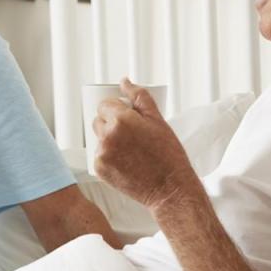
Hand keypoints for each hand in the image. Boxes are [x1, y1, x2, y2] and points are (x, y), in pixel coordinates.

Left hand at [93, 78, 197, 211]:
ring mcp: (102, 153)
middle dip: (111, 122)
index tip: (127, 117)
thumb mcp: (157, 119)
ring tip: (131, 149)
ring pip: (99, 138)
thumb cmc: (168, 155)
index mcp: (121, 119)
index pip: (105, 104)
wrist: (170, 189)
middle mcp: (108, 135)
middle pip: (99, 119)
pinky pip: (99, 155)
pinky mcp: (99, 169)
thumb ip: (139, 96)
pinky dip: (109, 156)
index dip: (116, 108)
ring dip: (110, 139)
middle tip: (131, 134)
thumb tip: (124, 82)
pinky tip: (126, 161)